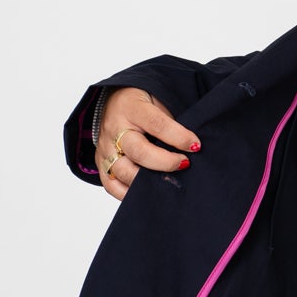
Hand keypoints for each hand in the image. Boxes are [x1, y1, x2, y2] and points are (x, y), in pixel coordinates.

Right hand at [96, 87, 200, 201]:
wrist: (113, 103)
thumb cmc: (142, 105)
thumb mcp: (157, 103)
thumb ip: (170, 123)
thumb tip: (192, 147)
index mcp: (131, 108)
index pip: (156, 124)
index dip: (178, 137)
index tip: (195, 146)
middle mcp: (115, 128)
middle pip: (138, 151)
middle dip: (165, 162)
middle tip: (185, 164)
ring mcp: (106, 148)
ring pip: (124, 171)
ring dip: (148, 181)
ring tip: (168, 181)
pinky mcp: (101, 163)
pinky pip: (111, 186)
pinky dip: (128, 194)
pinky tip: (147, 192)